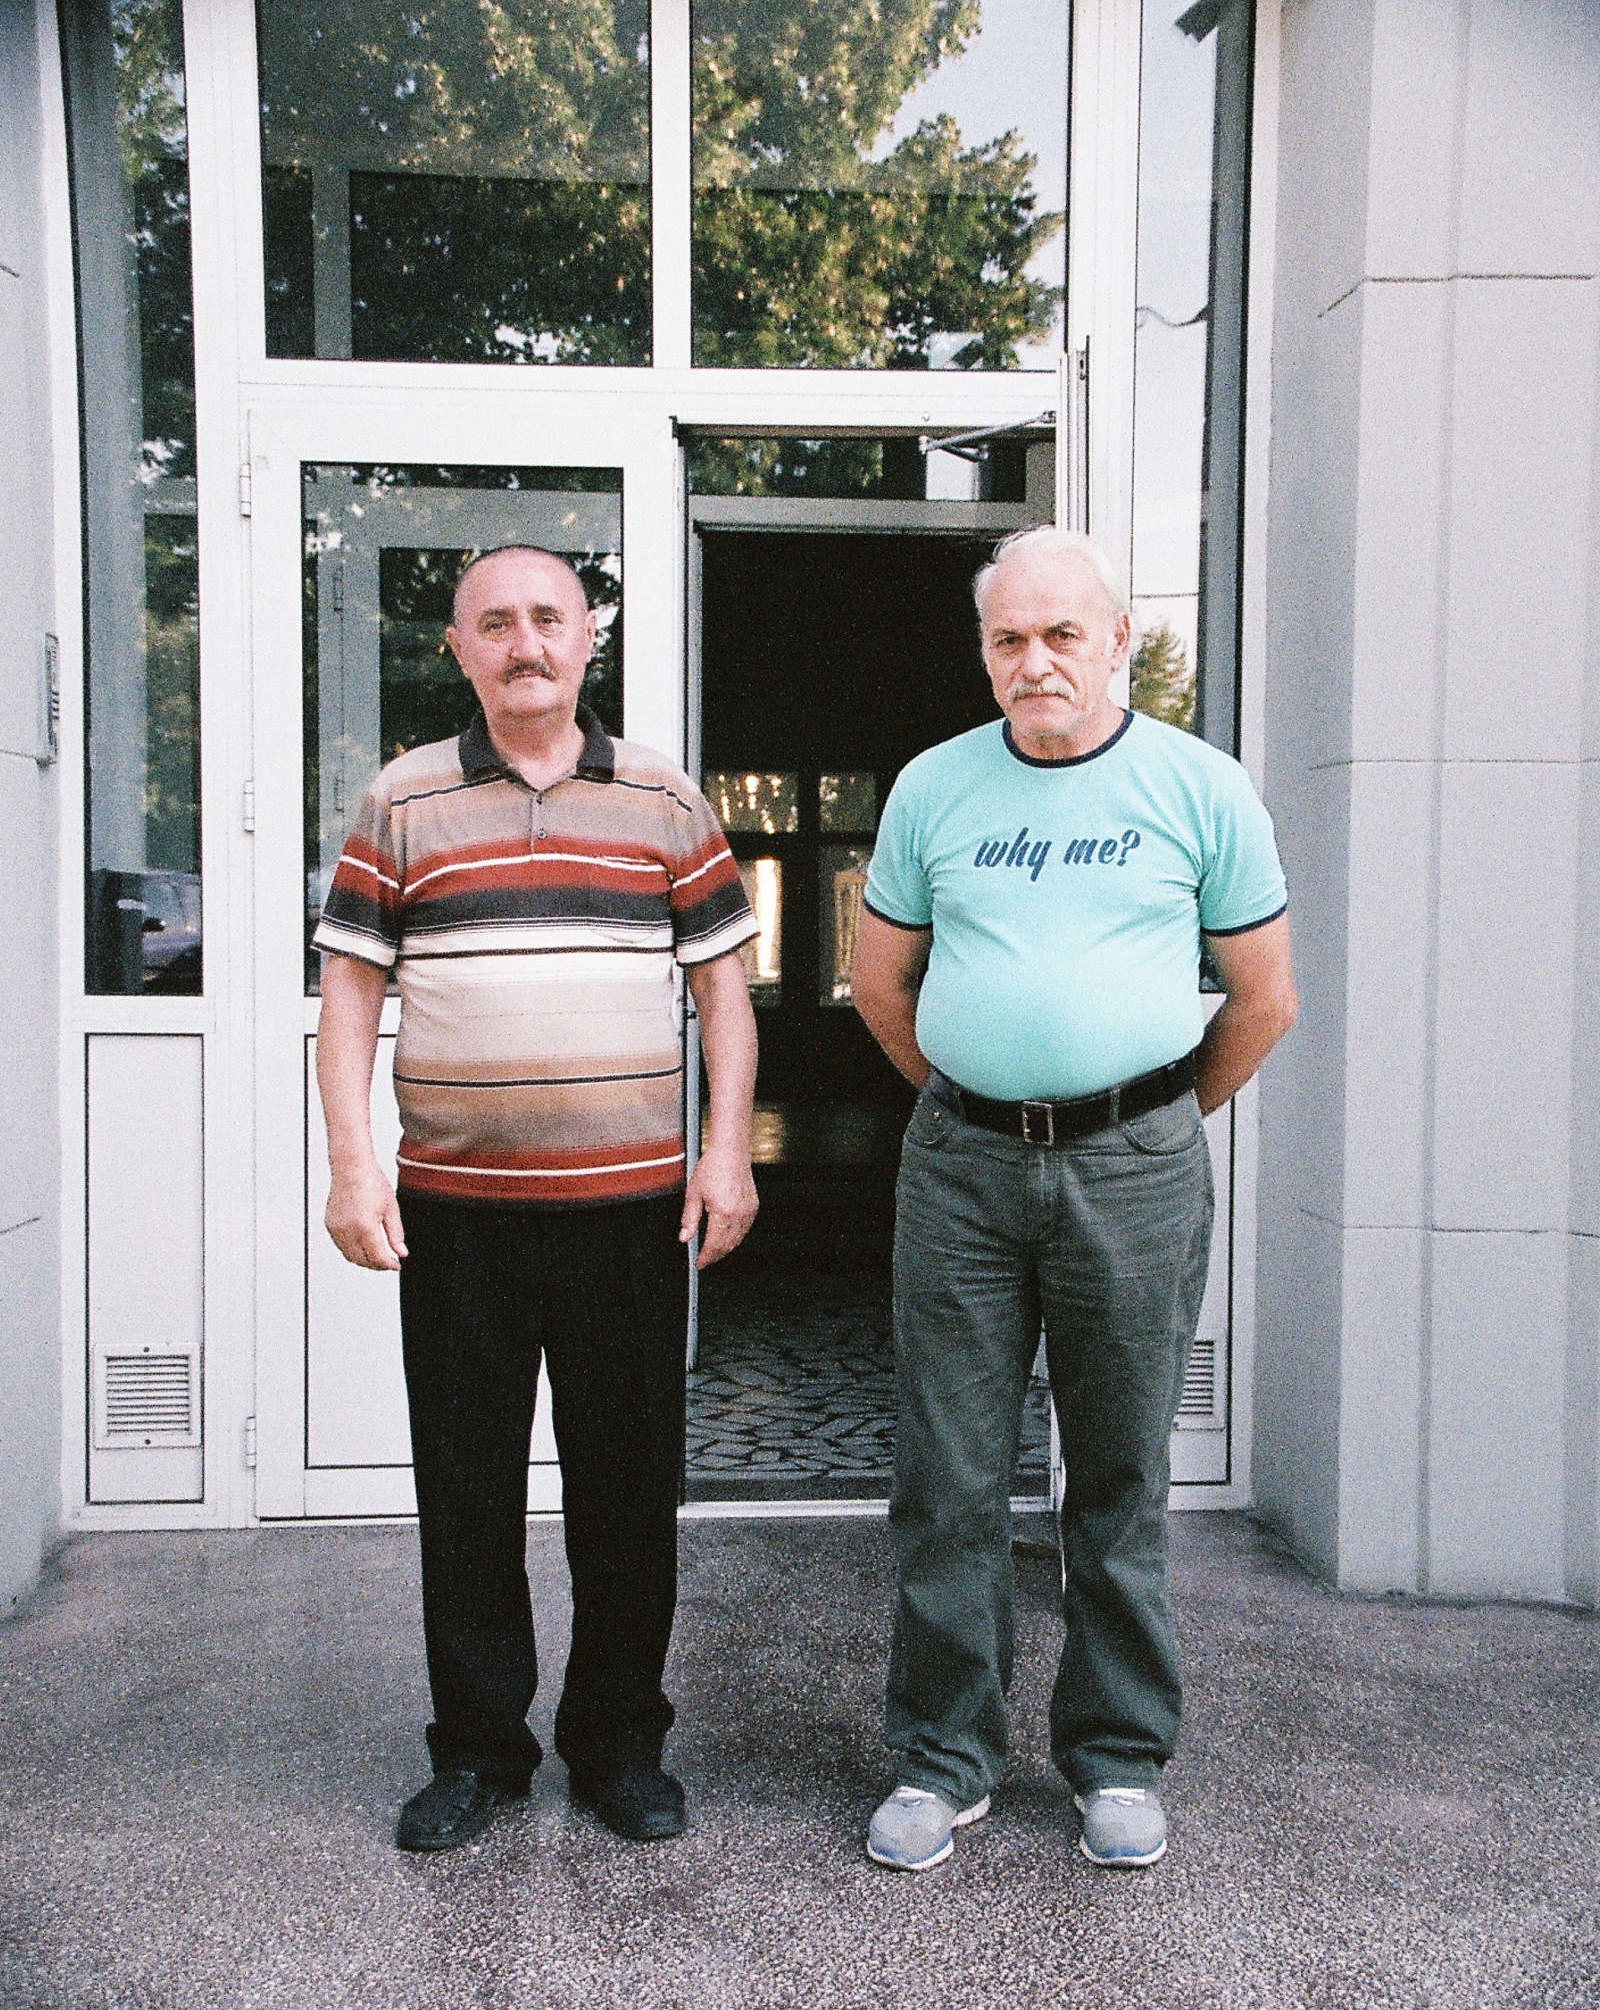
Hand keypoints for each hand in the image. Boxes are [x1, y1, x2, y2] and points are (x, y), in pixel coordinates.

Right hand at [326, 1162, 407, 1270]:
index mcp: (365, 1227)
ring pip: (349, 1256)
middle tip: (388, 1263)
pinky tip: (363, 1246)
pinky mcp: (329, 1225)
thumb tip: (401, 1252)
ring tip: (377, 1256)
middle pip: (362, 1260)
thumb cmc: (371, 1182)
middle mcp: (348, 1230)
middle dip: (376, 1265)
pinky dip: (352, 1250)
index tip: (396, 1265)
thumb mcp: (391, 1209)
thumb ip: (396, 1234)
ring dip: (363, 1260)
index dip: (389, 1265)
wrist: (351, 1167)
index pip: (378, 1257)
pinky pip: (341, 1246)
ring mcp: (336, 1229)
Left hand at [679, 1144, 757, 1269]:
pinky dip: (735, 1237)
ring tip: (713, 1251)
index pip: (714, 1244)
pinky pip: (744, 1229)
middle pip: (727, 1245)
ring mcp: (748, 1211)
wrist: (731, 1151)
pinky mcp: (753, 1207)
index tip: (699, 1263)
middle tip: (704, 1260)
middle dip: (715, 1256)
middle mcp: (738, 1214)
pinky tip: (726, 1237)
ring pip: (737, 1239)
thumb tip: (685, 1237)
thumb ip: (688, 1219)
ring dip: (725, 1248)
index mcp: (722, 1212)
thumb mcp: (693, 1193)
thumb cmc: (713, 1167)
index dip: (706, 1257)